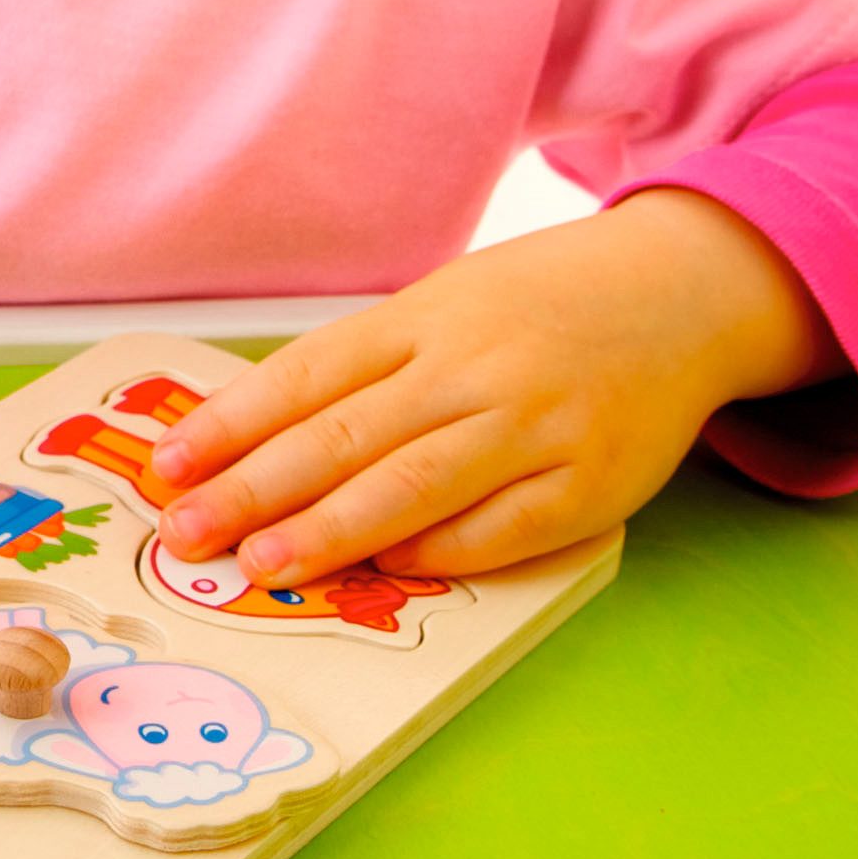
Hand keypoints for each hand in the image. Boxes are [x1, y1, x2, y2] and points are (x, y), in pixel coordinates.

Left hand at [144, 192, 834, 583]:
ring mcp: (536, 426)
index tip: (168, 467)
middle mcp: (475, 368)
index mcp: (427, 317)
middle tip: (186, 534)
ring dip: (329, 532)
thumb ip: (370, 365)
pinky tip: (380, 569)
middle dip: (254, 490)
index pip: (308, 375)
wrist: (688, 289)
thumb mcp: (450, 303)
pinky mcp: (589, 482)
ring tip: (260, 566)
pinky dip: (434, 552)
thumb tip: (259, 436)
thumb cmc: (545, 306)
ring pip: (413, 487)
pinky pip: (498, 530)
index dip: (232, 425)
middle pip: (345, 436)